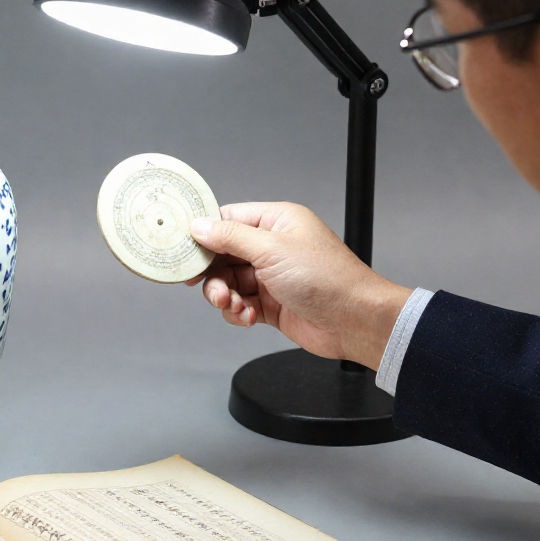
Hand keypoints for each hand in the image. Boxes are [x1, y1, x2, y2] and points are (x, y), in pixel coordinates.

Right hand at [188, 203, 411, 369]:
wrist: (353, 321)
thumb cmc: (326, 279)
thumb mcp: (271, 250)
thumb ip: (230, 237)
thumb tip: (200, 226)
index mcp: (276, 222)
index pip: (228, 219)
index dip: (204, 235)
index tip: (186, 251)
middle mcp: (272, 246)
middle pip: (223, 255)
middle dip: (214, 275)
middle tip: (214, 289)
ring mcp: (271, 276)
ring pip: (228, 282)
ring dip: (225, 296)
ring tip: (235, 305)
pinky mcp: (271, 303)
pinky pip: (240, 304)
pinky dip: (238, 312)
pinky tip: (249, 316)